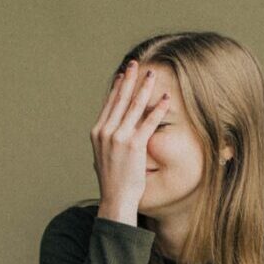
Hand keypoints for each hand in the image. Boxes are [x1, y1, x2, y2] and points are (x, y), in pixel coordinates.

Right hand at [90, 59, 169, 220]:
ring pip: (134, 106)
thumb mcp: (104, 157)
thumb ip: (107, 142)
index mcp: (98, 133)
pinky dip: (158, 109)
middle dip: (129, 80)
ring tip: (152, 75)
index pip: (108, 104)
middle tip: (135, 64)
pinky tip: (166, 98)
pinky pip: (149, 122)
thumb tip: (110, 134)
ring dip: (144, 88)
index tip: (123, 75)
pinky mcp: (134, 145)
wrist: (115, 199)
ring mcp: (119, 138)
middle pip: (120, 99)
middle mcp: (106, 132)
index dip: (117, 88)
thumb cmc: (113, 182)